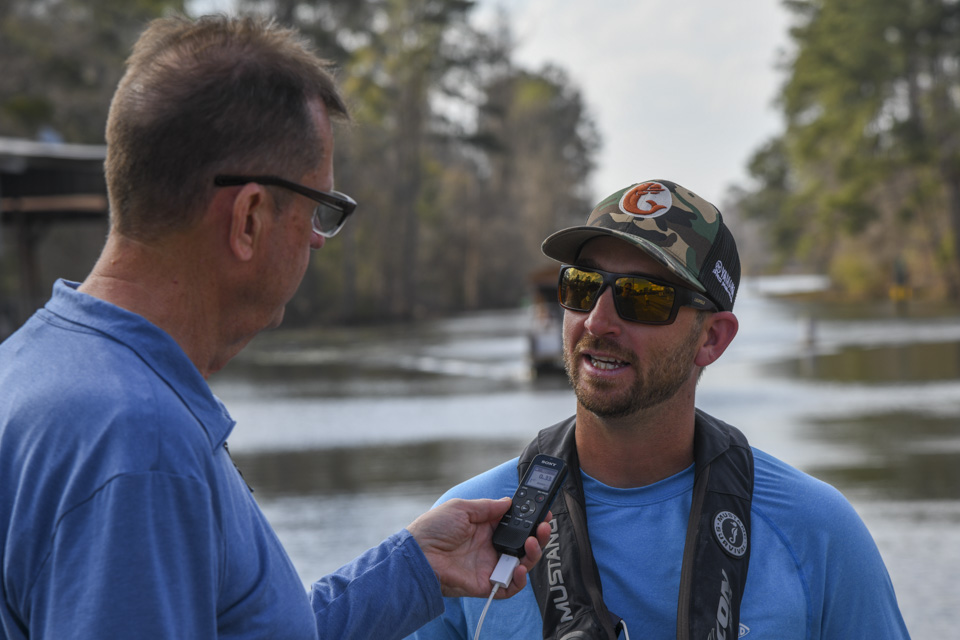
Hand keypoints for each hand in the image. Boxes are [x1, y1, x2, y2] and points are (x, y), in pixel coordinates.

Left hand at [407, 497, 550, 598]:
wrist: (418, 554)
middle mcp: (492, 547)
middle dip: (539, 534)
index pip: (516, 524)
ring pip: (523, 563)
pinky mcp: (487, 584)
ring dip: (534, 553)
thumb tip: (508, 502)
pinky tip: (520, 567)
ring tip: (533, 542)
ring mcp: (491, 566)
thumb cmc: (433, 529)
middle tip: (545, 525)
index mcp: (486, 528)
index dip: (531, 518)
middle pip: (524, 543)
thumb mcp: (461, 508)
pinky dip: (520, 580)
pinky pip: (510, 587)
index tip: (543, 510)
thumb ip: (487, 507)